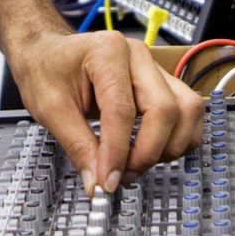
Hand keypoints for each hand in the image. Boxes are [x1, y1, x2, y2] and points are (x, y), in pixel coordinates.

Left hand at [9, 27, 206, 195]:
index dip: (117, 152)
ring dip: (168, 147)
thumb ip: (77, 147)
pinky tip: (151, 151)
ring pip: (187, 110)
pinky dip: (178, 139)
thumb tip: (98, 183)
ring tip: (136, 165)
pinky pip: (188, 113)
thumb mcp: (50, 109)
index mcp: (107, 52)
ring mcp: (155, 68)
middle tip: (122, 177)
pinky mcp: (163, 84)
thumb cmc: (46, 72)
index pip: (122, 110)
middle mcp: (138, 56)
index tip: (107, 182)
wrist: (46, 54)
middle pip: (165, 109)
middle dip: (147, 152)